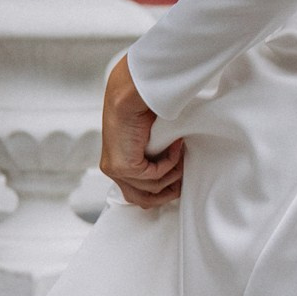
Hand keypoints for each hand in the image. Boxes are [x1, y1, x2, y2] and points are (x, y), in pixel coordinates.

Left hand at [100, 56, 183, 210]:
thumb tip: (174, 174)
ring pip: (151, 190)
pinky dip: (169, 163)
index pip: (135, 194)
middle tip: (184, 181)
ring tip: (181, 155)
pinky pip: (154, 176)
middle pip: (142, 200)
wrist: (130, 95)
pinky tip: (174, 145)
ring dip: (172, 174)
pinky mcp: (124, 167)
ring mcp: (116, 170)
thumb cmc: (140, 109)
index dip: (160, 193)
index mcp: (115, 163)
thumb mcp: (147, 139)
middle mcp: (112, 169)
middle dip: (167, 193)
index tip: (178, 184)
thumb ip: (152, 157)